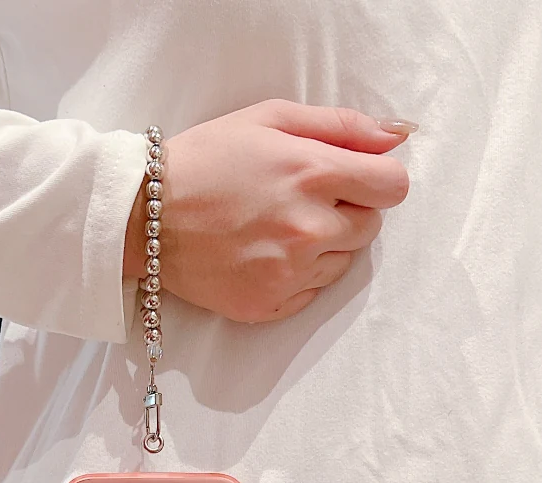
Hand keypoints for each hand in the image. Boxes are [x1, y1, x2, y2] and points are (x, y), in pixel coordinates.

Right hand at [123, 100, 411, 323]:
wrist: (144, 216)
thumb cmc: (205, 159)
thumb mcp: (270, 118)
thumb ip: (340, 126)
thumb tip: (397, 137)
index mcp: (313, 173)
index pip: (392, 187)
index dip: (375, 180)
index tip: (350, 179)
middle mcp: (307, 229)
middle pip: (370, 228)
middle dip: (346, 212)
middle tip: (300, 201)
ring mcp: (288, 273)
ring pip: (342, 263)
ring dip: (322, 247)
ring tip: (275, 229)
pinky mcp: (267, 305)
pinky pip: (311, 295)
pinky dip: (296, 277)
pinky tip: (262, 255)